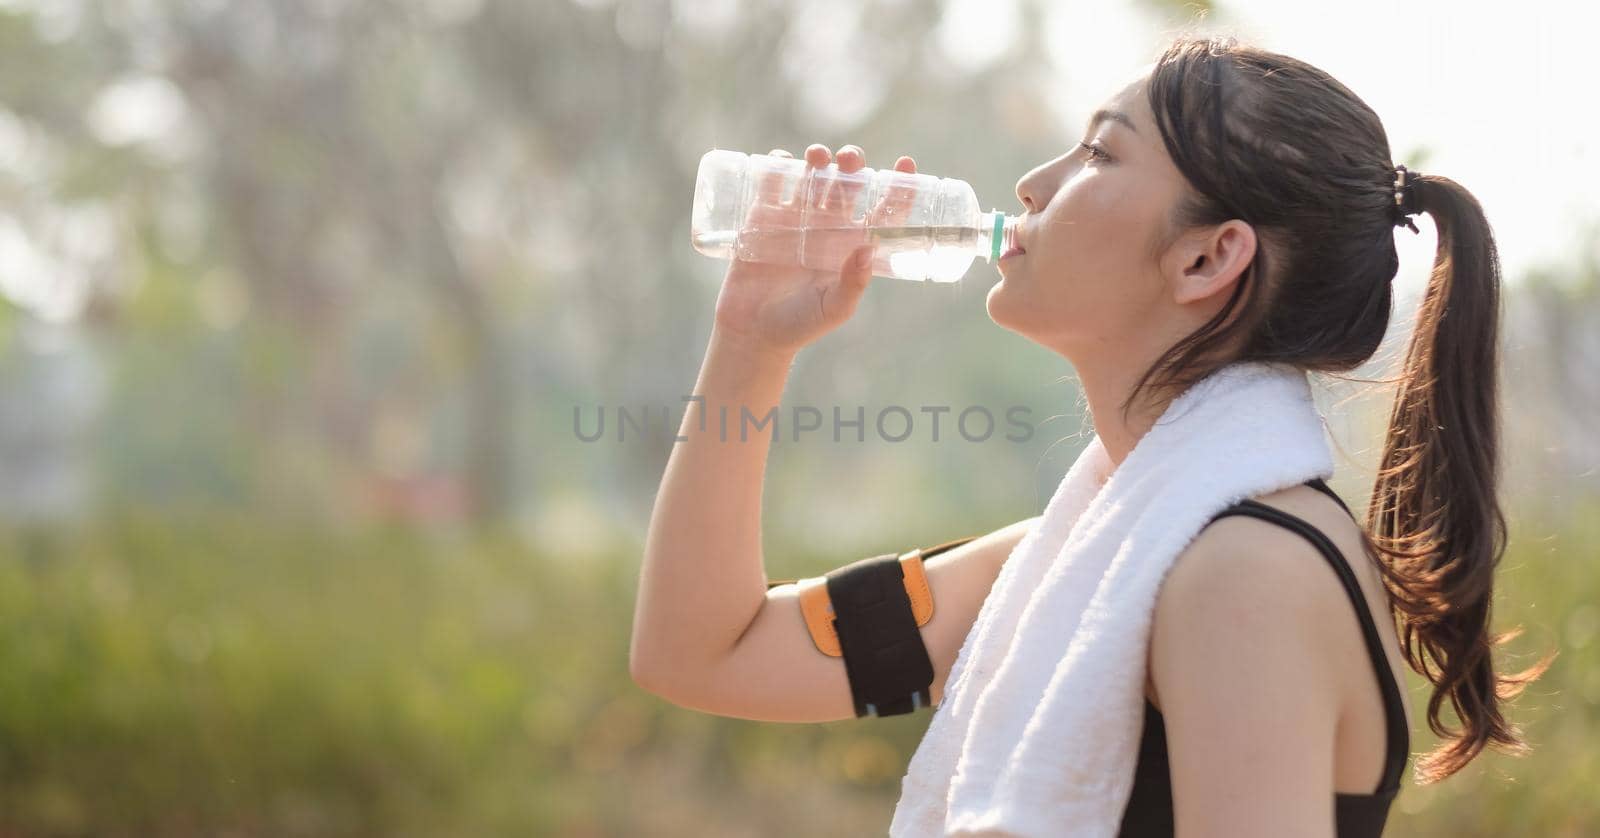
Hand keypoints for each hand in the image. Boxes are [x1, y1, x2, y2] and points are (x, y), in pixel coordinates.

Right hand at [712, 144, 917, 357]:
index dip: (898, 186)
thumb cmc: (800, 325)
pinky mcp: (763, 217)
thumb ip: (853, 283)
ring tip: (817, 156)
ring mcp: (796, 219)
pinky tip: (781, 159)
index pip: (883, 209)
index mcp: (853, 244)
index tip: (906, 164)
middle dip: (852, 163)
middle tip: (850, 160)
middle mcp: (828, 227)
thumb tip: (869, 248)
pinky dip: (777, 164)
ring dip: (818, 158)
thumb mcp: (834, 308)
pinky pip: (772, 182)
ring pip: (813, 175)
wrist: (753, 332)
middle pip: (847, 183)